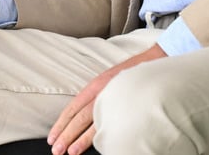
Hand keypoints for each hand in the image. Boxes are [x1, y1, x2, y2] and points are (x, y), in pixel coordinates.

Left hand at [47, 44, 166, 153]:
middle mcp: (101, 93)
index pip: (72, 108)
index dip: (61, 123)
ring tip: (70, 151)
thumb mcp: (109, 83)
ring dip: (80, 139)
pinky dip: (103, 135)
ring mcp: (114, 99)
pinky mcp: (127, 105)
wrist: (155, 63)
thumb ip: (96, 98)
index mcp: (94, 87)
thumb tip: (85, 118)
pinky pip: (112, 122)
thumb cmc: (132, 75)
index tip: (53, 137)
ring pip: (93, 122)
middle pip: (78, 117)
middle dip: (66, 134)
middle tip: (56, 149)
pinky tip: (97, 145)